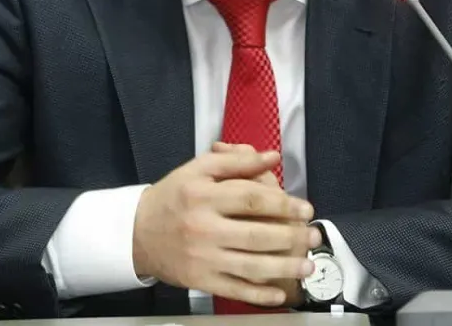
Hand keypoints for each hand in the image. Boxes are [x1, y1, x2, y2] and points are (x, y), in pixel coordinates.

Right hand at [133, 147, 319, 306]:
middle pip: (257, 234)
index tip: (305, 207)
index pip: (251, 198)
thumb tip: (272, 157)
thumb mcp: (199, 168)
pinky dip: (260, 295)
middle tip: (313, 235)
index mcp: (204, 195)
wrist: (138, 231)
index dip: (283, 202)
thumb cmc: (174, 195)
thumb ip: (236, 161)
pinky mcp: (201, 281)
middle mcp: (204, 227)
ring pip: (251, 265)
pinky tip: (280, 293)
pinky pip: (235, 290)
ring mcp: (203, 257)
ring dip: (285, 267)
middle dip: (291, 236)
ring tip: (307, 264)